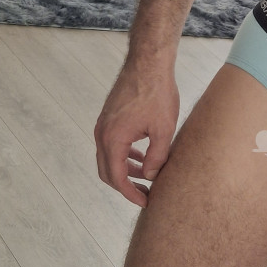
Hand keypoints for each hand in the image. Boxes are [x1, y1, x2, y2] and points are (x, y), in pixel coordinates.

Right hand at [94, 62, 179, 206]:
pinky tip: (140, 157)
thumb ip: (157, 157)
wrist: (147, 63)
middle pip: (107, 171)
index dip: (130, 194)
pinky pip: (111, 145)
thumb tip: (150, 177)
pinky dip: (123, 156)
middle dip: (125, 186)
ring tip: (146, 178)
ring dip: (124, 171)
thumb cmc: (157, 93)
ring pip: (108, 158)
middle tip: (145, 195)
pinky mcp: (108, 118)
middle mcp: (102, 133)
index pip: (116, 177)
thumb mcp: (164, 129)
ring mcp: (103, 125)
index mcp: (113, 138)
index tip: (145, 202)